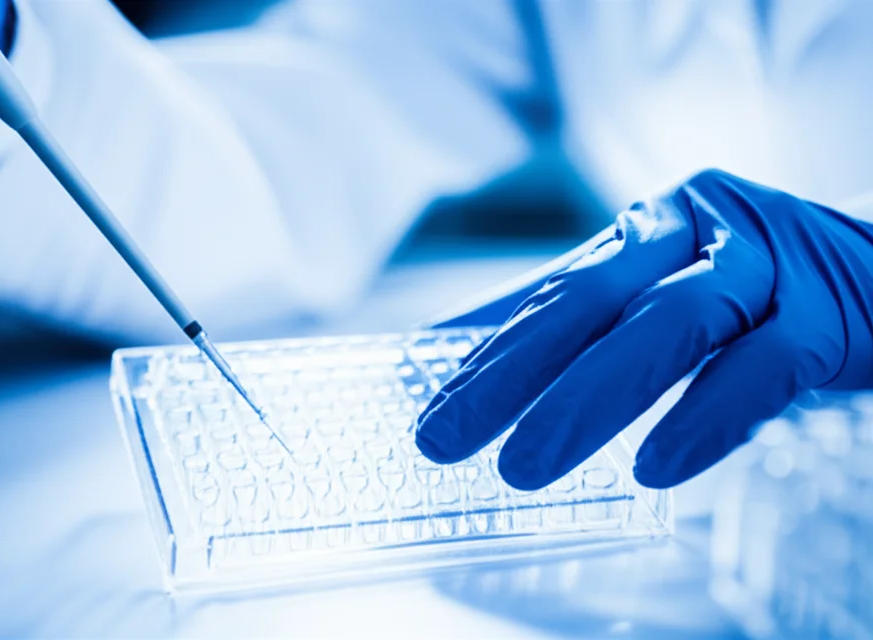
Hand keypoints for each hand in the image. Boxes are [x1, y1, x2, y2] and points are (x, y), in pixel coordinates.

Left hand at [416, 169, 872, 489]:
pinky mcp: (830, 317)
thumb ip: (568, 319)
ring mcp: (765, 269)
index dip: (488, 353)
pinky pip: (763, 367)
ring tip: (524, 468)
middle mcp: (696, 233)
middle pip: (590, 299)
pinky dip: (706, 416)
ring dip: (589, 399)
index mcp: (647, 230)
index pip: (552, 292)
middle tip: (443, 441)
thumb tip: (450, 352)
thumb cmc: (752, 288)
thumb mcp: (659, 290)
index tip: (429, 412)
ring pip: (669, 326)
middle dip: (510, 373)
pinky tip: (656, 469)